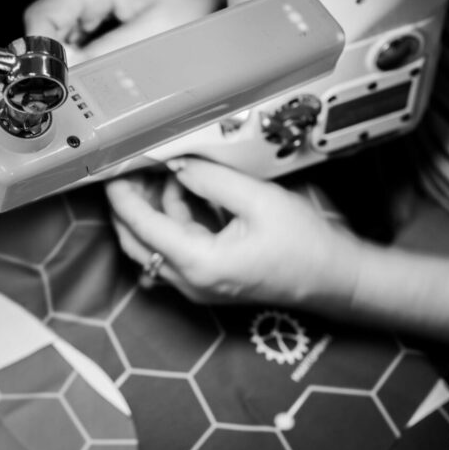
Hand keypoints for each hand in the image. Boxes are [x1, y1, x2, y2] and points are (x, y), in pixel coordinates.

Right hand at [24, 0, 223, 62]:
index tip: (49, 82)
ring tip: (102, 72)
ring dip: (71, 61)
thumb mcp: (152, 33)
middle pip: (46, 30)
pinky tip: (103, 63)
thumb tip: (70, 76)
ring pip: (58, 38)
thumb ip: (106, 56)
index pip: (40, 17)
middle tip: (80, 88)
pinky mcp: (93, 8)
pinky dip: (82, 56)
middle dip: (58, 62)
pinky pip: (73, 38)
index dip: (39, 54)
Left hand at [105, 159, 363, 307]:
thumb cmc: (306, 246)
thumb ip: (211, 179)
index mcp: (199, 264)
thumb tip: (176, 165)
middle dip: (131, 203)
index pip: (142, 227)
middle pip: (136, 241)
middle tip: (135, 169)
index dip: (123, 196)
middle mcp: (191, 281)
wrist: (335, 279)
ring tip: (171, 173)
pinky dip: (174, 221)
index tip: (113, 171)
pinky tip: (188, 194)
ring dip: (156, 209)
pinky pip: (175, 249)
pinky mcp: (207, 280)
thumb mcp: (258, 200)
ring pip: (154, 245)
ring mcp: (197, 285)